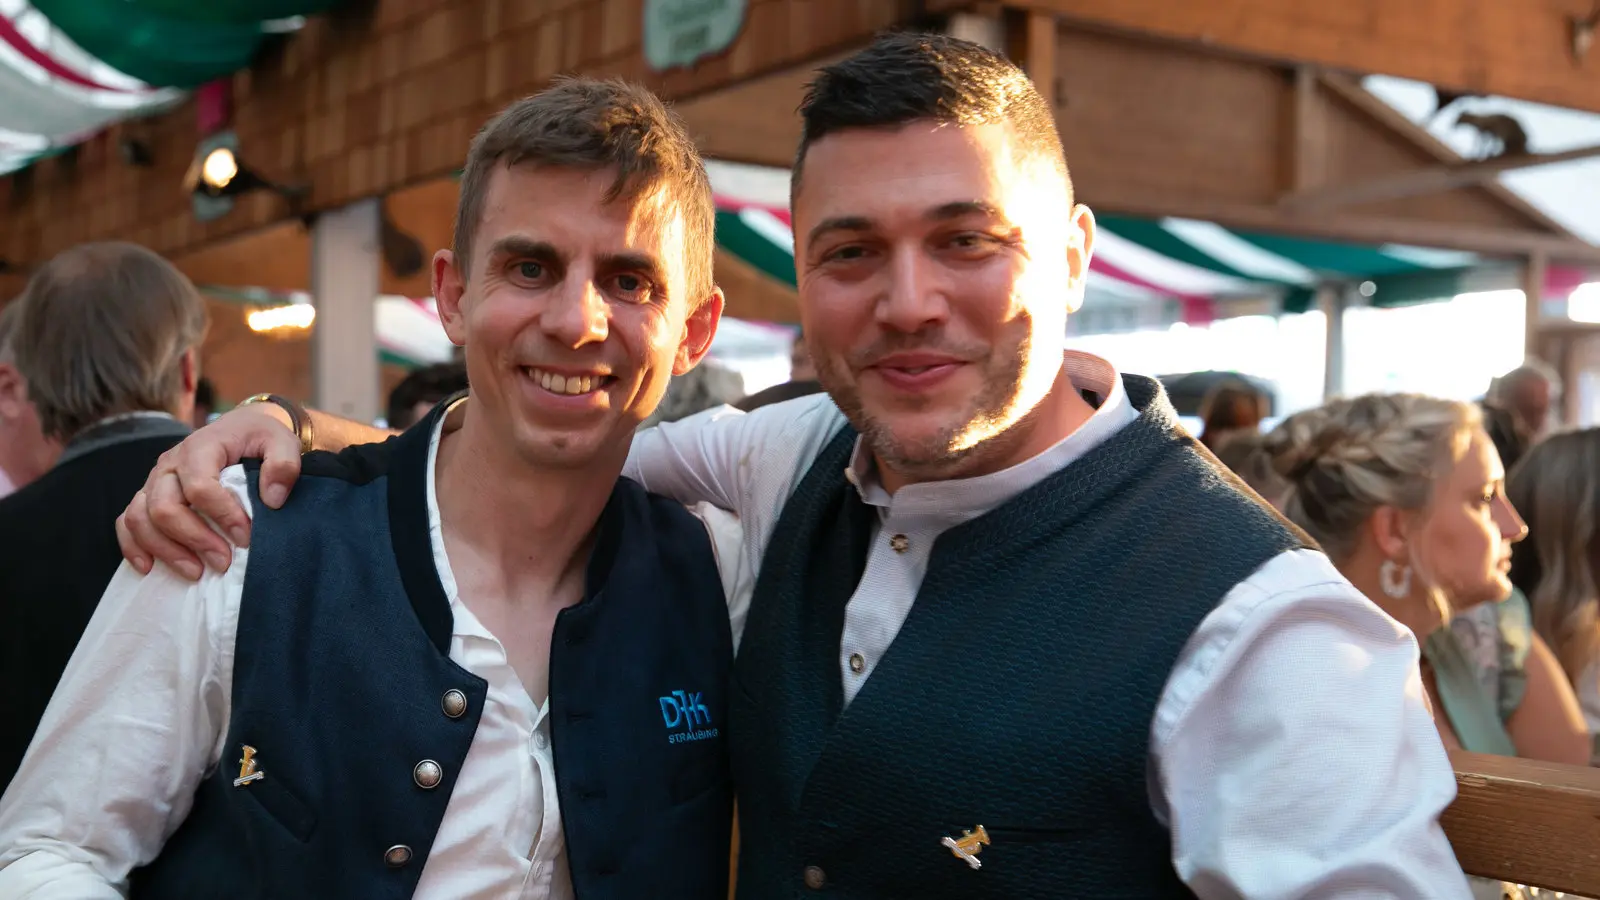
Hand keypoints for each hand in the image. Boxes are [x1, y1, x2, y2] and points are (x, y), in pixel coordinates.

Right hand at [115, 402, 304, 579]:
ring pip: (140, 518)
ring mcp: (154, 481)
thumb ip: (283, 465)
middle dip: (194, 540)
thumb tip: (272, 499)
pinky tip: (149, 568)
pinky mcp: (148, 496)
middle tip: (223, 561)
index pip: (200, 487)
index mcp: (201, 447)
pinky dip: (133, 547)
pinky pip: (127, 522)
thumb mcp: (282, 443)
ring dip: (166, 550)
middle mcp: (169, 463)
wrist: (241, 430)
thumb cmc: (260, 439)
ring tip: (196, 572)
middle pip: (164, 507)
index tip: (246, 538)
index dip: (222, 516)